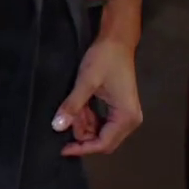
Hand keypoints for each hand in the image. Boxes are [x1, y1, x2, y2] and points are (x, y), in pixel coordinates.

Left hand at [55, 36, 143, 155]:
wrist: (117, 40)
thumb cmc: (104, 59)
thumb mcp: (86, 81)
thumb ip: (73, 105)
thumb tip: (57, 127)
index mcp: (126, 117)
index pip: (103, 144)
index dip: (82, 148)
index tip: (62, 148)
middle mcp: (130, 121)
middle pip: (103, 141)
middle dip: (82, 133)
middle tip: (66, 118)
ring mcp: (126, 115)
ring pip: (101, 132)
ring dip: (84, 124)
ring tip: (71, 108)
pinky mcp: (120, 109)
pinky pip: (102, 122)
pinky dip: (89, 117)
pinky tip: (78, 107)